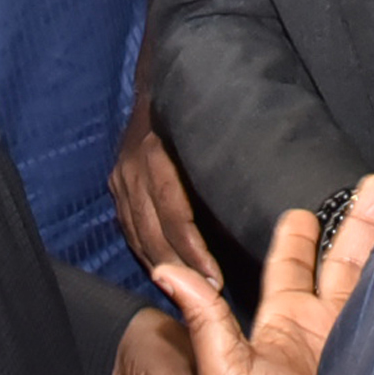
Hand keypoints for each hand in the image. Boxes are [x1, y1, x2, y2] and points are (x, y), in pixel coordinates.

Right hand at [110, 81, 222, 288]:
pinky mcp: (116, 184)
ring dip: (163, 268)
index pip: (173, 214)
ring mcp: (120, 177)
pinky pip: (130, 229)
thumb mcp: (214, 129)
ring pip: (138, 235)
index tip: (216, 280)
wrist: (158, 78)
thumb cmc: (200, 104)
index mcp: (155, 153)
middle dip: (180, 269)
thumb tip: (257, 206)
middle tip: (208, 297)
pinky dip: (147, 254)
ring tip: (189, 294)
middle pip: (152, 232)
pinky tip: (165, 274)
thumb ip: (223, 167)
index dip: (193, 251)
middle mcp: (132, 168)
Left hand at [151, 174, 373, 374]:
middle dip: (356, 221)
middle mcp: (320, 329)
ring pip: (373, 276)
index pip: (289, 266)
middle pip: (341, 261)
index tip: (302, 205)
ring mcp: (355, 339)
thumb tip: (164, 271)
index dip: (296, 234)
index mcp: (282, 327)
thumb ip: (204, 321)